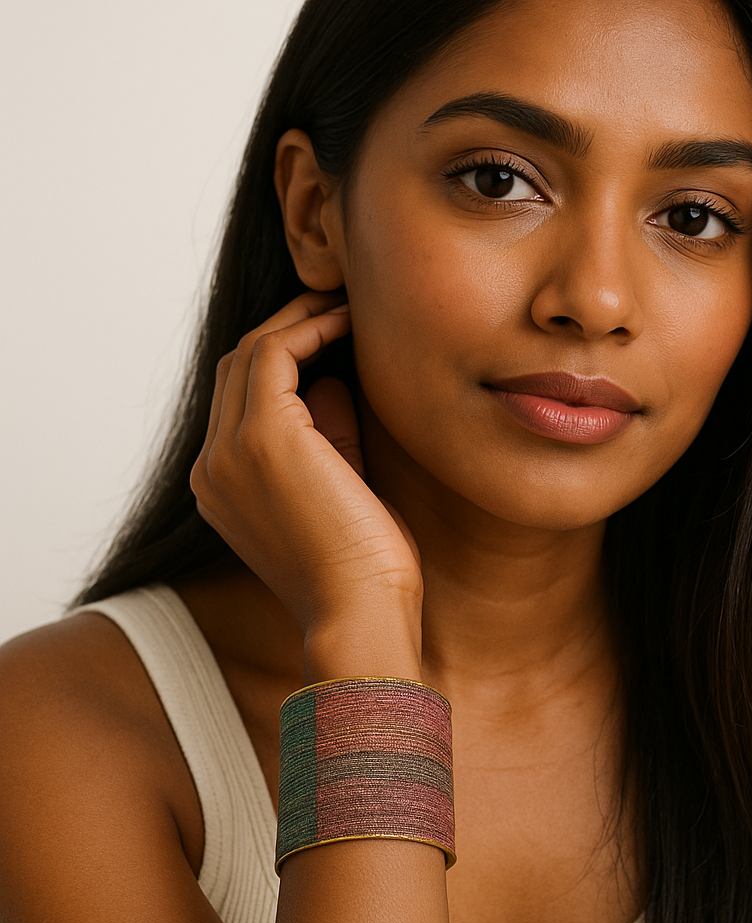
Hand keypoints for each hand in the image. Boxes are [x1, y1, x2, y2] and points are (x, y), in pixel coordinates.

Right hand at [190, 292, 422, 655]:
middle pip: (238, 368)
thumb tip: (334, 376)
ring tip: (349, 306)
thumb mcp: (339, 488)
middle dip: (289, 328)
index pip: (241, 399)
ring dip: (300, 320)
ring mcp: (229, 451)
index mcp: (223, 486)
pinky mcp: (262, 437)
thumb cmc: (364, 567)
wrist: (362, 614)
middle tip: (340, 308)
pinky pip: (275, 353)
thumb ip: (328, 431)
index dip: (287, 358)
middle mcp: (213, 466)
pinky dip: (310, 328)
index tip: (334, 336)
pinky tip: (348, 323)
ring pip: (251, 353)